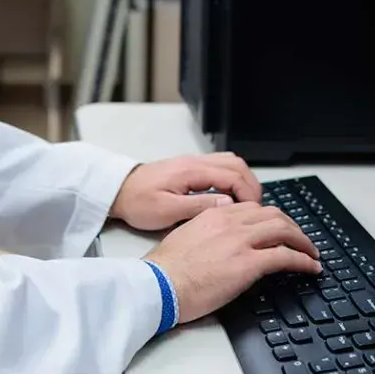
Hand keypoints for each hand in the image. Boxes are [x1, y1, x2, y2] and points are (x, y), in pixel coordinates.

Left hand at [109, 152, 262, 230]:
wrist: (118, 191)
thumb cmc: (138, 203)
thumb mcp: (167, 211)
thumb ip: (198, 206)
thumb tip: (228, 205)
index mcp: (191, 171)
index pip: (232, 175)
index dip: (248, 193)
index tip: (254, 211)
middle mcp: (194, 162)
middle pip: (236, 164)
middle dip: (251, 185)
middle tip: (255, 209)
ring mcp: (192, 163)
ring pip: (230, 163)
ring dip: (243, 180)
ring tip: (246, 204)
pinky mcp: (189, 169)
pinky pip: (219, 167)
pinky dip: (232, 179)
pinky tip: (230, 198)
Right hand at [145, 202, 322, 324]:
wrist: (159, 284)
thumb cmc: (166, 269)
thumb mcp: (186, 237)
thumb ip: (208, 232)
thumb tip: (222, 243)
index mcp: (213, 214)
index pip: (252, 209)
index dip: (271, 218)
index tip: (278, 229)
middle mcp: (229, 222)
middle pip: (273, 215)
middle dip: (292, 226)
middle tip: (300, 240)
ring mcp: (240, 241)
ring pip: (284, 230)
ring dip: (302, 241)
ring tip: (311, 252)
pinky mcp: (248, 264)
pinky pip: (286, 256)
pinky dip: (303, 260)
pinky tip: (310, 267)